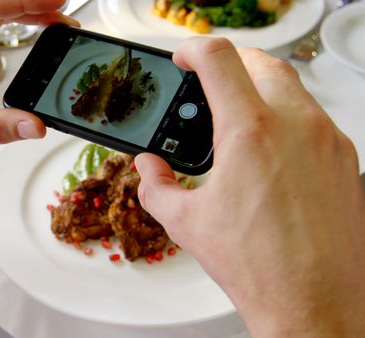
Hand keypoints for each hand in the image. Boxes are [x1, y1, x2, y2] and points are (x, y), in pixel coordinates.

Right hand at [135, 38, 364, 335]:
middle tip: (209, 81)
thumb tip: (148, 168)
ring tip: (237, 117)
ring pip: (292, 87)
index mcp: (249, 132)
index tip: (183, 58)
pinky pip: (314, 117)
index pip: (219, 58)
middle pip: (262, 61)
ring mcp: (327, 139)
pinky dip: (287, 117)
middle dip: (231, 62)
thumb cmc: (259, 266)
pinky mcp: (345, 158)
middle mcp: (295, 125)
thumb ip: (156, 184)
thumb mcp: (186, 222)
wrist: (314, 301)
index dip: (193, 49)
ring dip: (261, 88)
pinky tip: (268, 149)